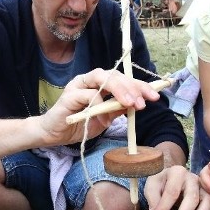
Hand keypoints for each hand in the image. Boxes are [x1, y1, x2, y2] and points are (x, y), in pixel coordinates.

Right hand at [37, 68, 161, 146]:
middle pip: (114, 75)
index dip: (140, 86)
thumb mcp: (105, 118)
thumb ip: (117, 109)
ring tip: (130, 103)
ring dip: (119, 89)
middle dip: (132, 87)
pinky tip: (104, 117)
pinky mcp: (68, 95)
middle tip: (143, 102)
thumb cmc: (80, 124)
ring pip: (101, 77)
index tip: (155, 96)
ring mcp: (78, 85)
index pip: (123, 79)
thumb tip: (136, 104)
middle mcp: (90, 80)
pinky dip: (99, 104)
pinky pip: (87, 95)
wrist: (54, 134)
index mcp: (100, 84)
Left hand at [143, 165, 209, 209]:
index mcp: (177, 172)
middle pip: (192, 198)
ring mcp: (204, 187)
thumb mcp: (152, 187)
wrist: (172, 178)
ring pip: (207, 202)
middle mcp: (193, 178)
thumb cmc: (161, 183)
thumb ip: (153, 200)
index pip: (171, 192)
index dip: (163, 209)